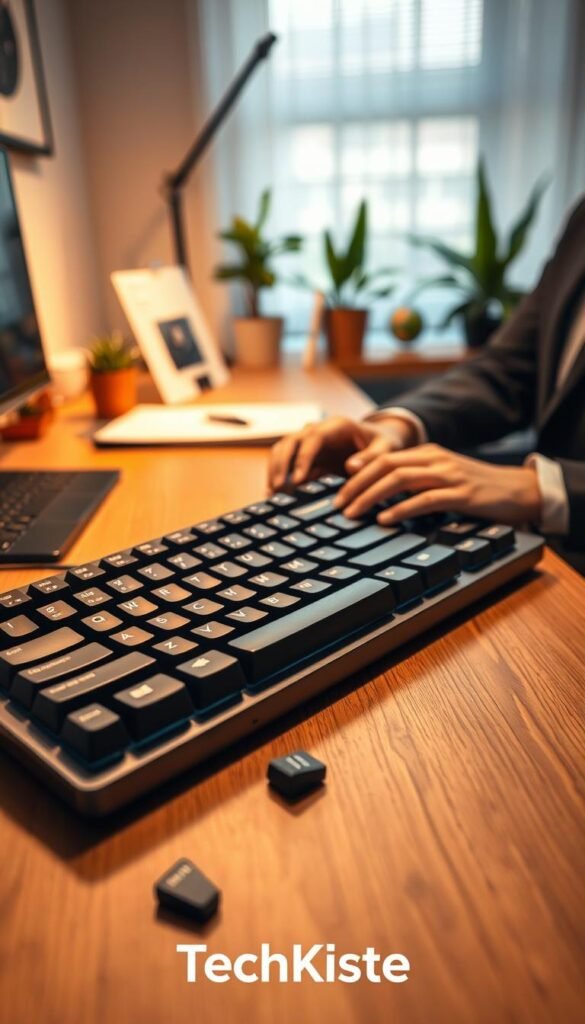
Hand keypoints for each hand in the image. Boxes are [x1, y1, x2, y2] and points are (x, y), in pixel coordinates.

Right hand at [268, 415, 416, 490]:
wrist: (379, 442)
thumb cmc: (384, 444)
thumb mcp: (386, 449)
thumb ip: (372, 457)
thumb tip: (351, 467)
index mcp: (336, 426)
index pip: (313, 438)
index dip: (303, 458)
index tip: (299, 479)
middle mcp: (318, 430)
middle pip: (290, 441)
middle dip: (281, 464)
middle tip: (278, 489)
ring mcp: (309, 443)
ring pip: (282, 451)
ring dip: (275, 470)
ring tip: (272, 494)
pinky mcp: (307, 457)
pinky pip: (287, 464)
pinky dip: (279, 477)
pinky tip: (275, 496)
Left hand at [334, 443, 541, 525]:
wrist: (518, 490)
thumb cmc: (478, 488)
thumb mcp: (444, 477)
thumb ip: (417, 481)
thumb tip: (382, 495)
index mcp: (429, 454)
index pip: (385, 457)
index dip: (359, 471)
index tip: (338, 487)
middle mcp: (435, 460)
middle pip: (386, 466)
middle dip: (357, 485)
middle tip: (338, 504)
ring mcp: (448, 476)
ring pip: (399, 480)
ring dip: (370, 497)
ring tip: (353, 513)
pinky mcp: (462, 495)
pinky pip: (425, 500)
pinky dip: (401, 509)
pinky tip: (384, 519)